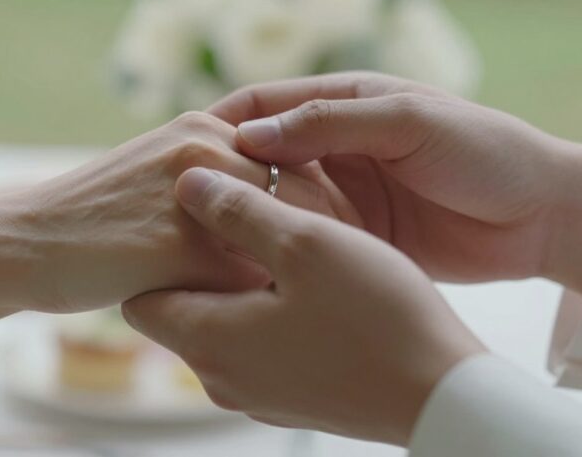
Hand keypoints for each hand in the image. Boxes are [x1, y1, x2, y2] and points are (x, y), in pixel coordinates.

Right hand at [0, 112, 360, 311]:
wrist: (24, 243)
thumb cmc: (96, 220)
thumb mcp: (161, 177)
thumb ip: (218, 183)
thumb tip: (274, 217)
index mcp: (206, 126)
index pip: (301, 153)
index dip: (337, 195)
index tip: (363, 236)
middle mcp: (206, 146)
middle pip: (308, 188)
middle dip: (343, 231)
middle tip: (366, 274)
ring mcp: (193, 192)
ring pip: (288, 229)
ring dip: (315, 266)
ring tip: (336, 299)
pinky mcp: (178, 243)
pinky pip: (249, 274)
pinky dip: (271, 299)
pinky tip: (283, 322)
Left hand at [123, 168, 484, 445]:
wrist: (442, 395)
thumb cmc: (376, 316)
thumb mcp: (304, 243)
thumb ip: (236, 211)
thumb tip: (185, 183)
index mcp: (209, 342)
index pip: (140, 299)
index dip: (157, 252)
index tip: (187, 216)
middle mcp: (222, 378)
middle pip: (182, 312)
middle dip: (200, 263)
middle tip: (236, 214)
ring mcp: (258, 395)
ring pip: (225, 327)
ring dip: (240, 286)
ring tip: (280, 243)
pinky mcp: (294, 398)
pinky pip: (260, 347)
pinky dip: (269, 313)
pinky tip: (313, 286)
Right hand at [209, 73, 581, 296]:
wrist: (545, 214)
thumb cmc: (486, 151)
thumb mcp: (409, 122)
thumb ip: (331, 124)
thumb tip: (252, 135)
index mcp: (344, 104)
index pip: (263, 105)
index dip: (219, 125)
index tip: (180, 153)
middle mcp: (336, 149)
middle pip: (259, 159)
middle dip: (221, 179)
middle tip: (179, 210)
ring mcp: (346, 196)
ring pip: (277, 204)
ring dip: (246, 220)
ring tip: (204, 246)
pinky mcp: (359, 239)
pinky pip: (308, 241)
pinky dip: (280, 252)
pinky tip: (251, 271)